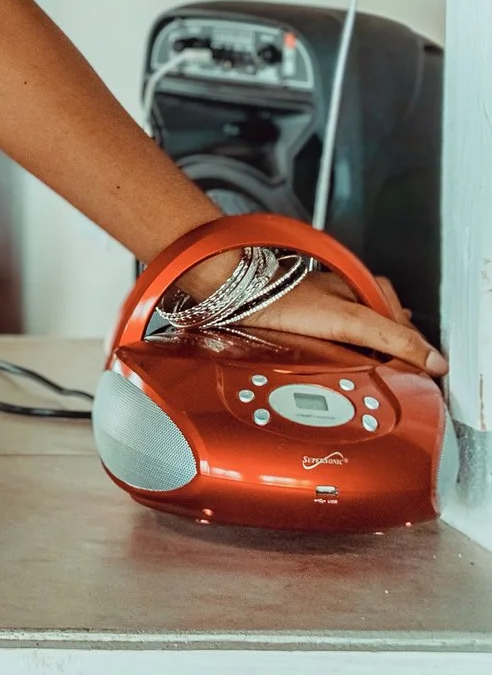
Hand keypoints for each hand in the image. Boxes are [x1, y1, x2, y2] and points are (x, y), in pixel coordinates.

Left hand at [235, 265, 445, 376]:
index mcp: (372, 291)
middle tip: (390, 384)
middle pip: (387, 338)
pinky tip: (340, 371)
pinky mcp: (315, 324)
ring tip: (364, 380)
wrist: (239, 297)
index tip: (420, 382)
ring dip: (368, 362)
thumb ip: (395, 339)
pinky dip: (346, 360)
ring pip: (365, 343)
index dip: (415, 357)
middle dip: (391, 360)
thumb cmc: (287, 301)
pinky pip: (343, 347)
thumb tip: (435, 361)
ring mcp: (335, 311)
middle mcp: (356, 298)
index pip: (409, 331)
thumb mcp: (351, 322)